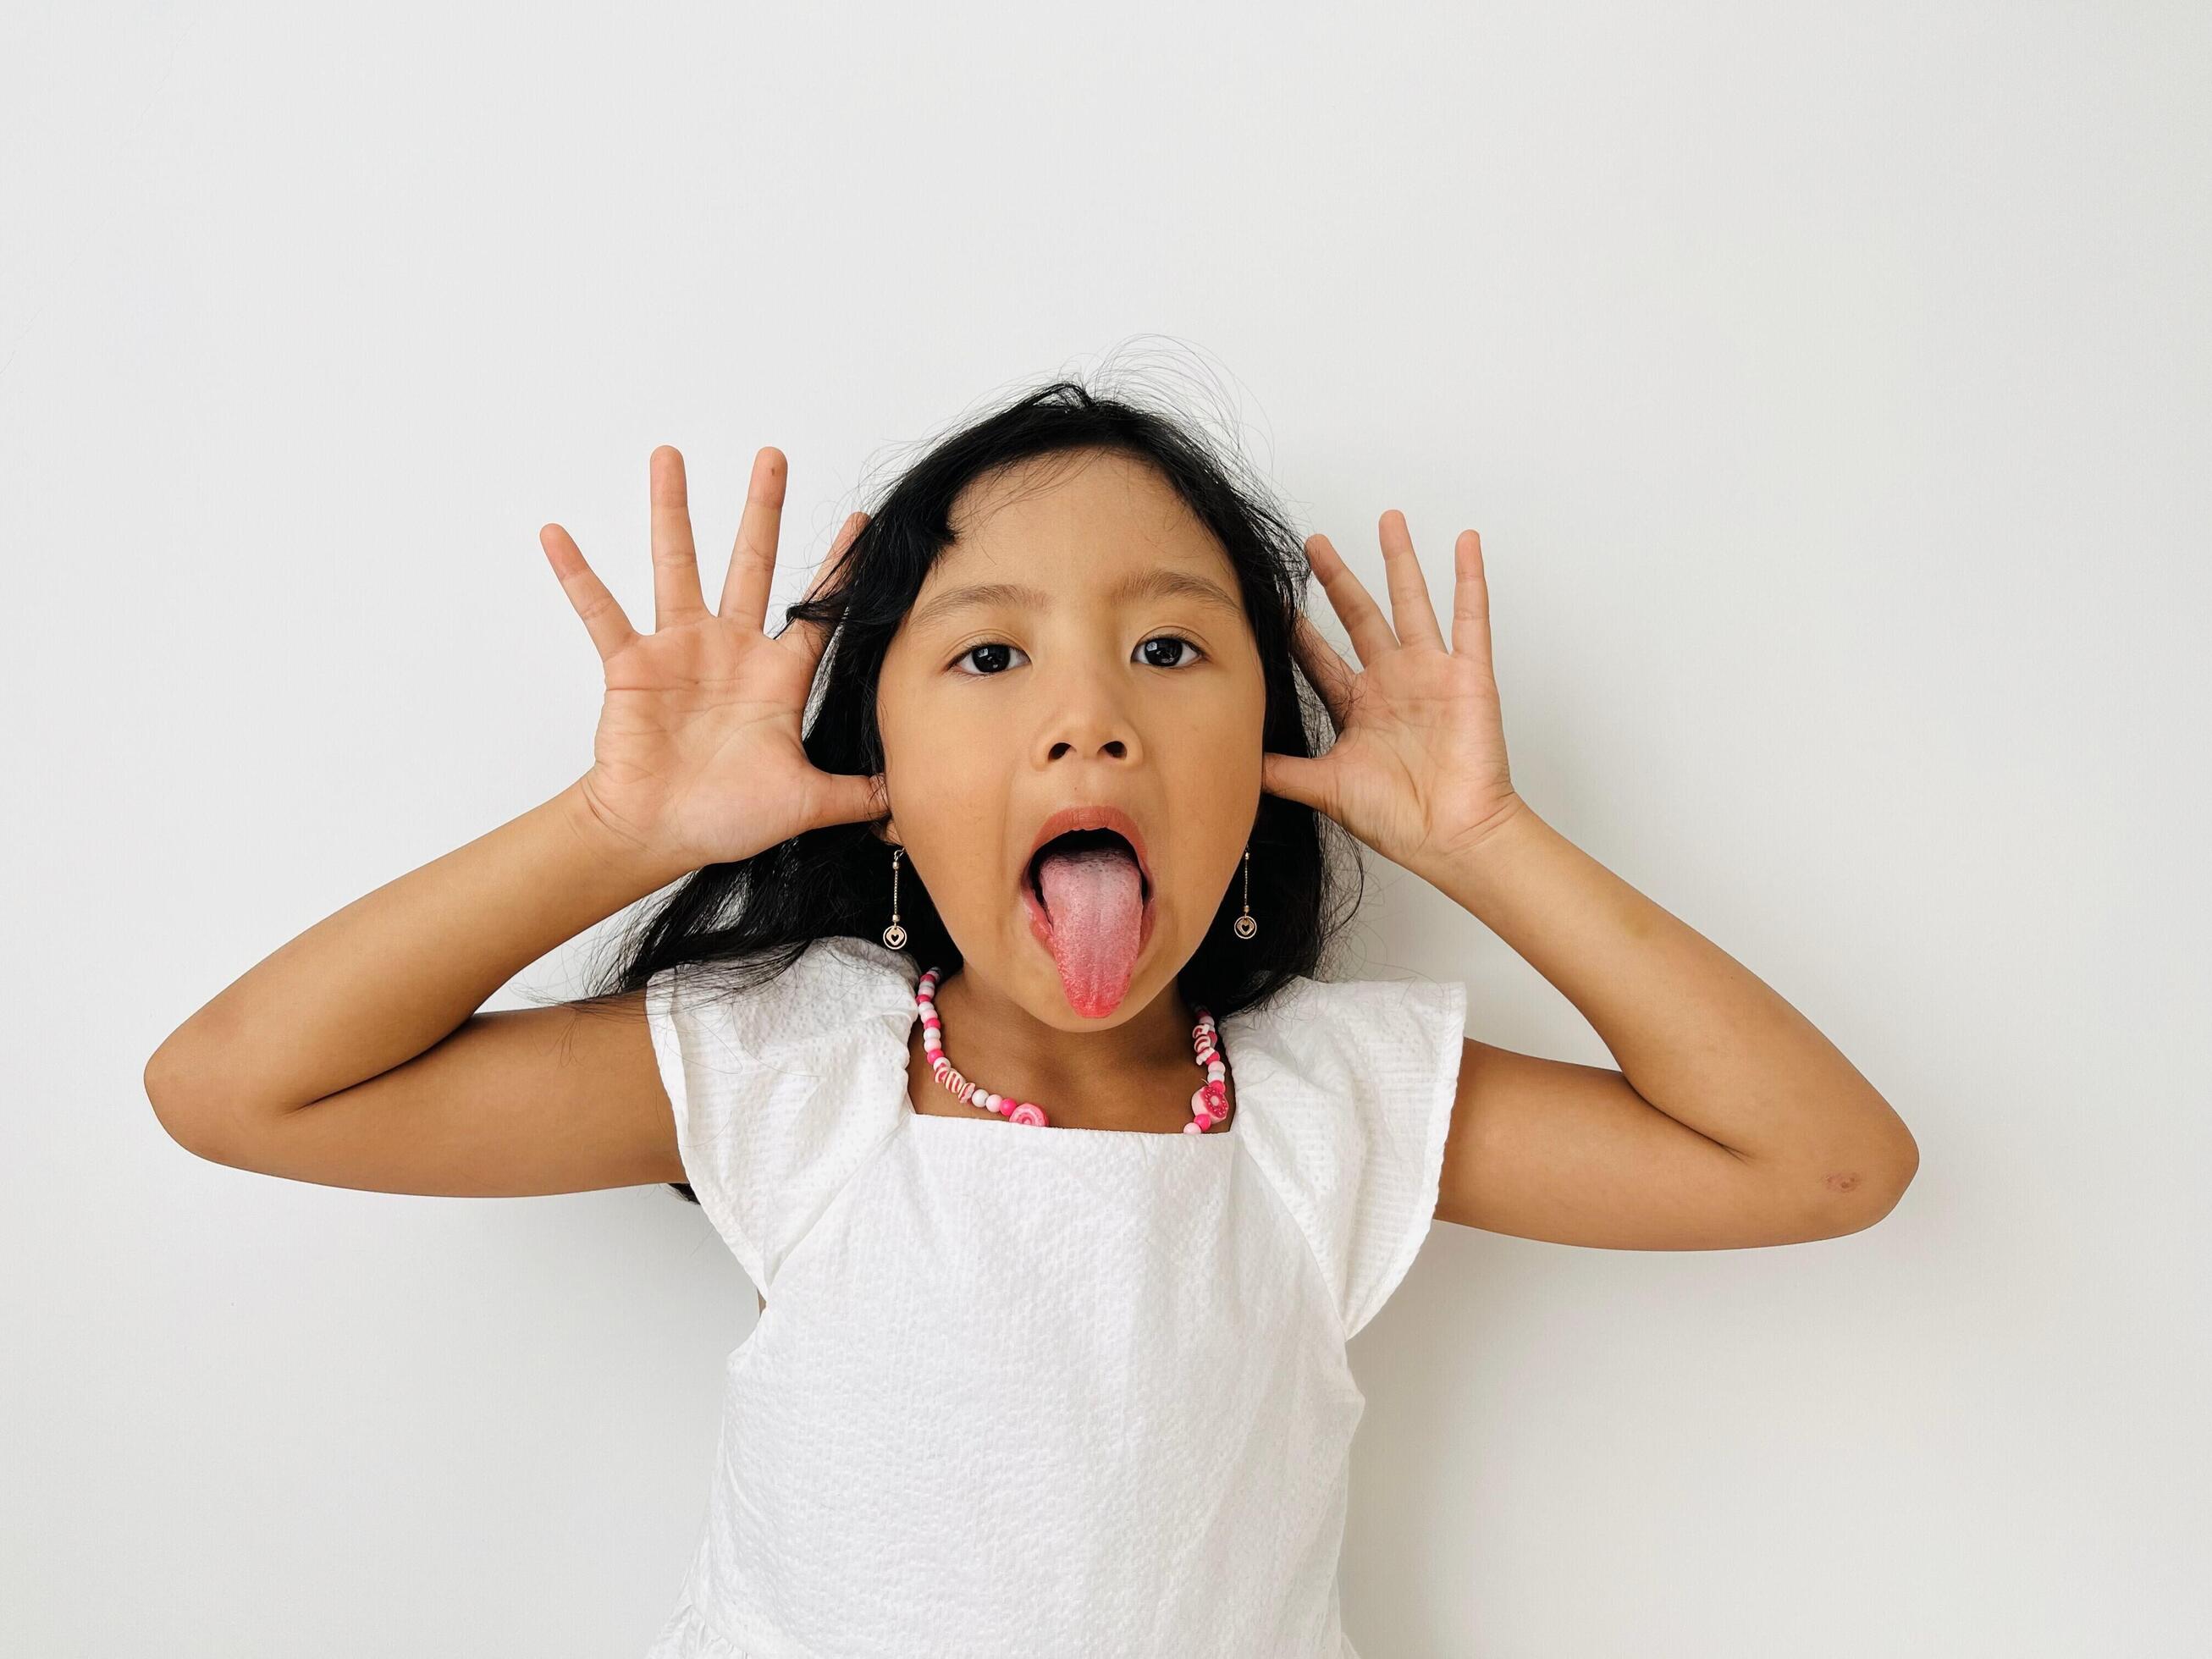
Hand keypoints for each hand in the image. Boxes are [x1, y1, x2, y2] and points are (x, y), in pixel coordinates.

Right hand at [539, 445, 883, 873]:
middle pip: (752, 564)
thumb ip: (856, 794)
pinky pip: (601, 611)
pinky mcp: (631, 665)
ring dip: (672, 511)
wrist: (660, 835)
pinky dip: (577, 574)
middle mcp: (729, 650)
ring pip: (678, 565)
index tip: (863, 523)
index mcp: (775, 677)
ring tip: (669, 455)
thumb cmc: (726, 818)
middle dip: (763, 511)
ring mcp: (679, 651)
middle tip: (773, 456)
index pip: (816, 612)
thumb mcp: (806, 803)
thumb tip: (908, 801)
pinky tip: (556, 533)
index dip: (840, 570)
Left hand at [1261, 512, 1526, 880]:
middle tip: (1313, 543)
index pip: (1319, 656)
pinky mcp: (1468, 676)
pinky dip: (1470, 580)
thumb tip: (1230, 760)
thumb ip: (1280, 770)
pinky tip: (1465, 543)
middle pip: (1359, 616)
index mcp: (1359, 708)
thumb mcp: (1324, 789)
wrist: (1452, 838)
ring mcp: (1431, 675)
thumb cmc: (1399, 820)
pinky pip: (1470, 618)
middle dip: (1336, 579)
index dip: (1296, 627)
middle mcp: (1392, 684)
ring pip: (1410, 603)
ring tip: (1387, 518)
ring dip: (1399, 560)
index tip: (1271, 596)